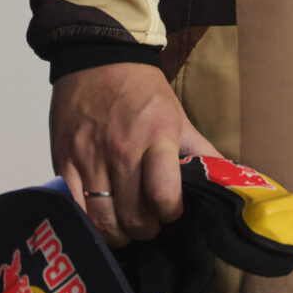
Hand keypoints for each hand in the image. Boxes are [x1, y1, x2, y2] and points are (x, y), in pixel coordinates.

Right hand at [49, 61, 218, 245]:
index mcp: (156, 138)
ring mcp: (88, 158)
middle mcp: (121, 151)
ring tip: (125, 226)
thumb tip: (229, 177)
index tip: (171, 212)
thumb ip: (200, 152)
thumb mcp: (179, 117)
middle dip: (145, 230)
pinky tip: (99, 217)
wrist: (97, 60)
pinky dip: (88, 222)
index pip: (163, 195)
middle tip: (148, 224)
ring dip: (117, 232)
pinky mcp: (63, 162)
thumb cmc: (142, 91)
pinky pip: (74, 208)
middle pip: (132, 216)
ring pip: (102, 219)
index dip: (170, 214)